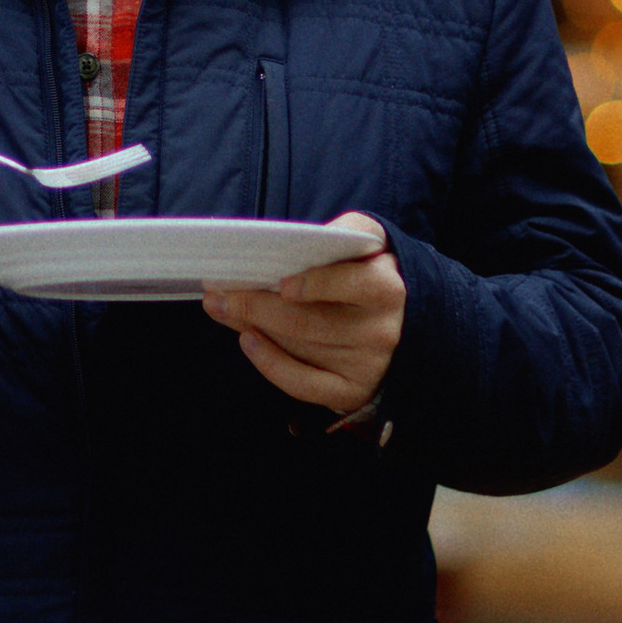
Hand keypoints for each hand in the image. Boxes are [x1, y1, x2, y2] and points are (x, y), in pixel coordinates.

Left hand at [202, 215, 402, 418]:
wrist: (404, 324)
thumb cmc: (370, 274)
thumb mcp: (371, 243)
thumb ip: (346, 230)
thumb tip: (306, 238)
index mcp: (386, 289)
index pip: (351, 284)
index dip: (316, 284)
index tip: (281, 283)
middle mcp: (380, 332)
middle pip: (309, 321)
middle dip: (256, 305)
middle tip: (217, 292)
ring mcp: (365, 366)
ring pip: (299, 347)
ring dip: (251, 327)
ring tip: (220, 308)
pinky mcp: (350, 392)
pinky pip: (302, 384)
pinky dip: (270, 364)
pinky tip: (247, 340)